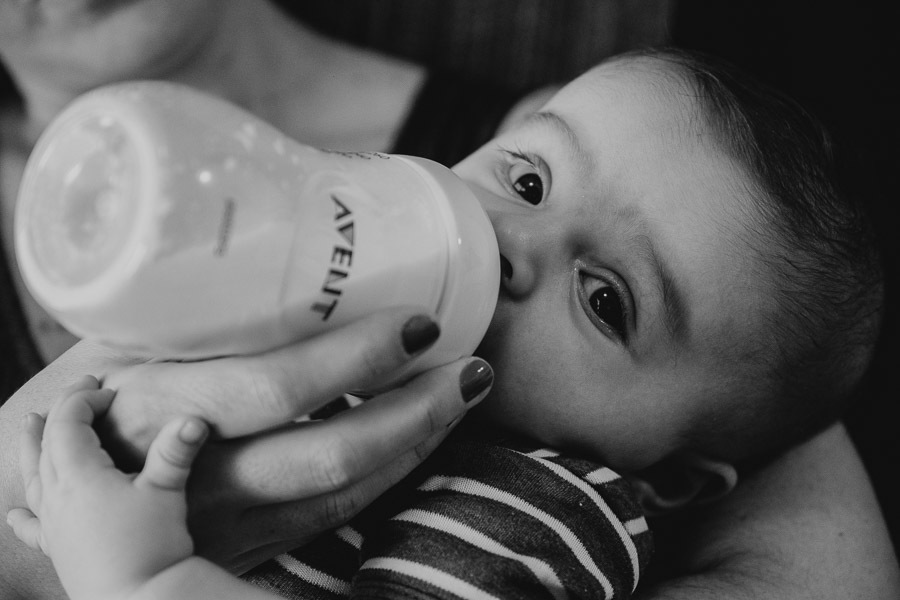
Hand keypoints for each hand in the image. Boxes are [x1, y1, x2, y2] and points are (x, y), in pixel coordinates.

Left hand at [7, 376, 207, 599]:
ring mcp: (53, 524)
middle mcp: (57, 496)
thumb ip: (176, 451)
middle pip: (46, 443)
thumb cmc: (152, 544)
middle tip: (78, 391)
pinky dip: (23, 516)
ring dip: (31, 447)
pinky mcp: (59, 549)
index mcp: (79, 476)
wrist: (140, 599)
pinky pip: (33, 526)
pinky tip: (14, 515)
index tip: (109, 391)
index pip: (69, 423)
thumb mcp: (166, 491)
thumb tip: (195, 418)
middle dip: (61, 412)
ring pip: (33, 477)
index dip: (86, 400)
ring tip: (28, 425)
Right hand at [96, 308, 492, 572]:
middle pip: (327, 454)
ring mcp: (227, 521)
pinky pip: (335, 517)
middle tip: (471, 367)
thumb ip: (195, 304)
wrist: (63, 494)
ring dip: (416, 443)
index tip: (418, 322)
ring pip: (343, 493)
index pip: (275, 387)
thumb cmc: (89, 396)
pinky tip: (421, 436)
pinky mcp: (251, 546)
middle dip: (415, 412)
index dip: (356, 359)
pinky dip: (389, 474)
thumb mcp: (121, 335)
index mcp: (162, 403)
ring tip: (464, 393)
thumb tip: (289, 227)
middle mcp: (196, 473)